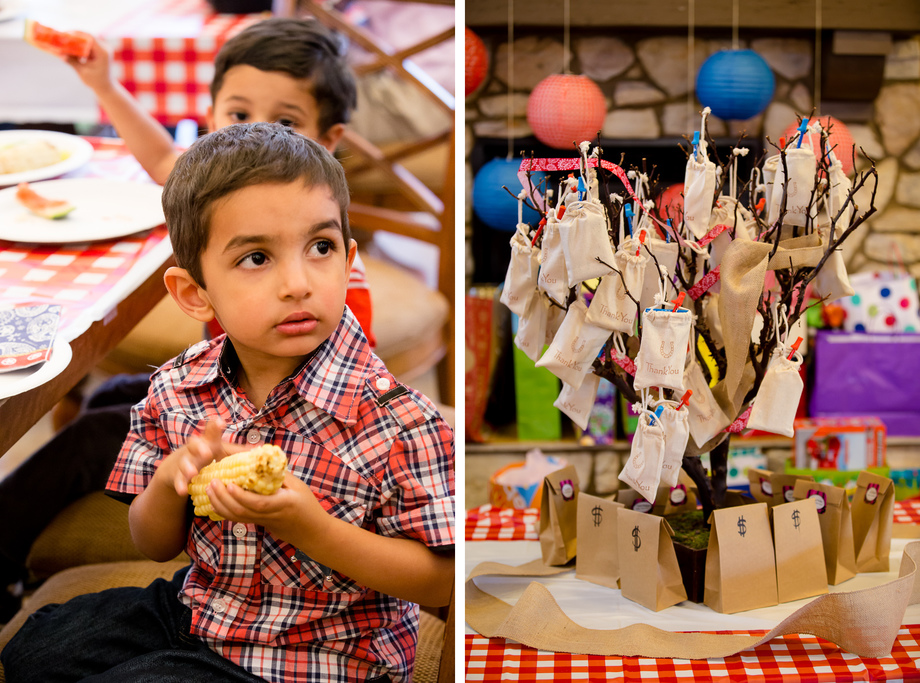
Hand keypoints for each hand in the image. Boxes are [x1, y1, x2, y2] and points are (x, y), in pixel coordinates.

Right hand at [63, 34, 114, 92]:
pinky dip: (79, 46)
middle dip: (75, 37)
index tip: (65, 34)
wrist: (105, 87)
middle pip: (88, 37)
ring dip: (76, 42)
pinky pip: (87, 45)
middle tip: (62, 37)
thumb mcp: (82, 71)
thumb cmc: (95, 81)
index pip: (89, 38)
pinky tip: (70, 49)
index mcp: (102, 53)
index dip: (77, 34)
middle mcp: (105, 48)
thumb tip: (59, 54)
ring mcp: (103, 49)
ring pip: (87, 41)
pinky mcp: (99, 51)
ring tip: (64, 43)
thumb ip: (71, 61)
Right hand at [172, 418, 245, 496]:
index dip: (215, 425)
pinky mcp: (177, 474)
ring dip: (188, 468)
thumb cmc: (207, 454)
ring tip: (193, 473)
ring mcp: (185, 461)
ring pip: (185, 463)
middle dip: (200, 447)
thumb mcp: (223, 451)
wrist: (180, 466)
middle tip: (207, 452)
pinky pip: (178, 480)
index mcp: (208, 441)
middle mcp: (195, 449)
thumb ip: (239, 452)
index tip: (221, 422)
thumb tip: (261, 449)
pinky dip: (180, 485)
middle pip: (194, 444)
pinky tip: (183, 490)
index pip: (211, 430)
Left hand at [205, 472, 331, 544]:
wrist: (313, 532)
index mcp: (282, 504)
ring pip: (236, 518)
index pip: (258, 503)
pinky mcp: (258, 525)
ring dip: (220, 504)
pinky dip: (224, 511)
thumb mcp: (299, 486)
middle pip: (241, 512)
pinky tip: (215, 501)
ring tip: (209, 489)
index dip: (240, 495)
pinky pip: (238, 519)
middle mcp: (269, 516)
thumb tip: (260, 461)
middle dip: (223, 498)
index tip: (228, 483)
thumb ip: (280, 476)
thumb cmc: (308, 506)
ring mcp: (262, 522)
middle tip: (212, 482)